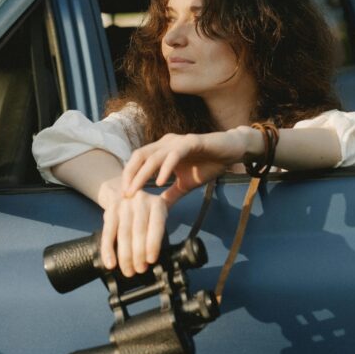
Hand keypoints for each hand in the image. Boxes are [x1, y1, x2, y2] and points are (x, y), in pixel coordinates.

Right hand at [99, 188, 168, 276]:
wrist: (121, 189)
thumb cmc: (145, 208)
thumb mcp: (159, 210)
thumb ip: (162, 228)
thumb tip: (166, 249)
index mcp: (156, 204)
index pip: (156, 226)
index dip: (153, 244)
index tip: (151, 260)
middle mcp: (140, 202)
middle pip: (139, 232)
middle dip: (139, 254)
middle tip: (139, 270)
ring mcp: (124, 205)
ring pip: (124, 234)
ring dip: (125, 256)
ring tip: (128, 271)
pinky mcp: (110, 211)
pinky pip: (108, 233)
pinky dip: (108, 250)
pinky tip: (110, 263)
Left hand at [121, 129, 250, 204]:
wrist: (232, 152)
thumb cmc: (208, 165)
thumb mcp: (185, 184)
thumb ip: (171, 195)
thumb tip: (159, 212)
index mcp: (161, 150)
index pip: (137, 161)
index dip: (128, 176)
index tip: (123, 195)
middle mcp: (166, 143)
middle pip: (139, 156)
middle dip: (129, 175)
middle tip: (125, 194)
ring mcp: (178, 141)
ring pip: (154, 156)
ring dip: (143, 174)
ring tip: (136, 190)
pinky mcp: (192, 142)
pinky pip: (175, 154)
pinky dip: (166, 168)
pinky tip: (161, 182)